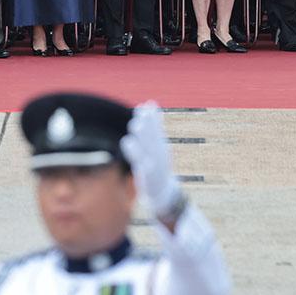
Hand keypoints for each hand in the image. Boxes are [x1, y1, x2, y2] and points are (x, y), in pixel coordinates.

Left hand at [120, 101, 181, 218]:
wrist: (164, 191)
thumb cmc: (157, 162)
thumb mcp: (157, 142)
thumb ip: (153, 124)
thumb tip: (150, 102)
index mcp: (159, 144)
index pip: (155, 128)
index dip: (151, 118)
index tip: (146, 105)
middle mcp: (159, 153)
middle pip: (152, 139)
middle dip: (147, 128)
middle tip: (140, 116)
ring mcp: (155, 167)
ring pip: (148, 154)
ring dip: (141, 144)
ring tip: (132, 134)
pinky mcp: (150, 180)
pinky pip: (146, 173)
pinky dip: (143, 167)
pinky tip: (137, 162)